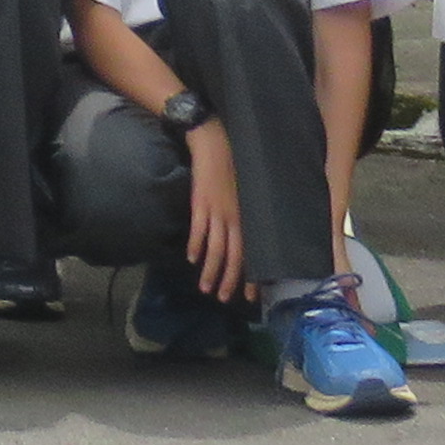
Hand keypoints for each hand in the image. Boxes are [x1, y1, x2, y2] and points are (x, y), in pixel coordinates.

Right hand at [178, 121, 243, 299]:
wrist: (216, 144)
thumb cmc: (236, 167)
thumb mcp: (249, 194)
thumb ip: (249, 216)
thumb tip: (251, 239)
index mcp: (250, 218)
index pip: (253, 254)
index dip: (251, 277)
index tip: (250, 297)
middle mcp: (236, 219)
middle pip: (234, 258)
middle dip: (229, 281)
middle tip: (225, 299)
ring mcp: (218, 212)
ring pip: (216, 250)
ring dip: (211, 272)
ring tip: (206, 288)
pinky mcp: (201, 204)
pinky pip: (199, 231)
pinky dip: (195, 247)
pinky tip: (191, 258)